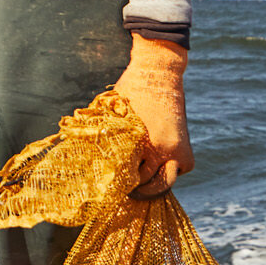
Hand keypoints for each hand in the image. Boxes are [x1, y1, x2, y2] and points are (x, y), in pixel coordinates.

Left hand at [113, 35, 193, 196]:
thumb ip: (105, 135)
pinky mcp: (187, 148)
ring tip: (143, 184)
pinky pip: (181, 170)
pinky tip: (160, 166)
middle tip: (129, 191)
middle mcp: (160, 150)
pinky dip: (172, 170)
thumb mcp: (112, 114)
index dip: (120, 185)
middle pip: (150, 187)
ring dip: (156, 185)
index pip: (129, 178)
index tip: (112, 186)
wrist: (158, 73)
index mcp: (138, 143)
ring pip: (167, 183)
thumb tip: (78, 149)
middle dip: (139, 191)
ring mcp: (176, 150)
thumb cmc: (129, 91)